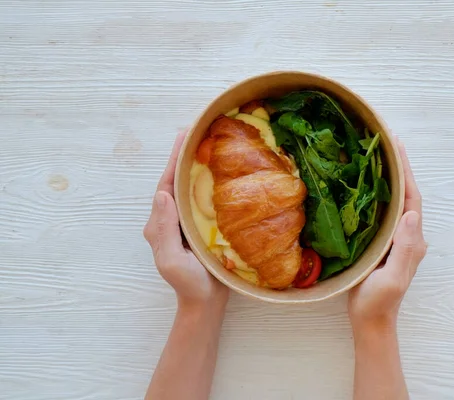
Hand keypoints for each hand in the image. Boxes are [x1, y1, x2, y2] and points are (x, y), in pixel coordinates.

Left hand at [143, 132, 228, 311]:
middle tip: (201, 127)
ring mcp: (188, 220)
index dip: (175, 157)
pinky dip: (213, 181)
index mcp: (162, 221)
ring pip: (192, 185)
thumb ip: (164, 229)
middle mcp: (173, 216)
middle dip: (187, 153)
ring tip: (212, 141)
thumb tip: (162, 193)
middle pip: (179, 178)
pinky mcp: (204, 225)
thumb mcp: (171, 260)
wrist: (206, 303)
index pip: (167, 183)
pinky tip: (225, 171)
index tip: (185, 134)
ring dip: (200, 163)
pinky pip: (206, 198)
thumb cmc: (188, 283)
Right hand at [348, 139, 426, 330]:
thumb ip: (405, 248)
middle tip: (384, 139)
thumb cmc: (380, 301)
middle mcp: (406, 234)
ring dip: (386, 176)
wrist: (370, 320)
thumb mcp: (394, 278)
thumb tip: (411, 214)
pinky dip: (373, 193)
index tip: (396, 145)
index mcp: (412, 239)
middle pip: (404, 193)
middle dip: (397, 166)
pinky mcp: (380, 242)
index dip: (405, 171)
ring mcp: (393, 238)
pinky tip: (360, 185)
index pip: (411, 198)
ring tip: (374, 153)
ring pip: (392, 200)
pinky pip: (379, 211)